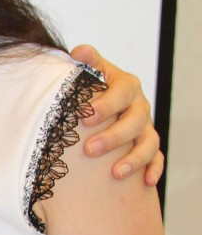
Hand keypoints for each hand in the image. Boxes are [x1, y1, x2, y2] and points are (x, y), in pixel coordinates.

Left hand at [69, 45, 163, 185]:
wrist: (98, 110)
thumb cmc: (90, 92)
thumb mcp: (89, 75)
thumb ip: (87, 63)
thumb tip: (79, 52)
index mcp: (126, 86)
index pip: (122, 92)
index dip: (106, 104)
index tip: (85, 118)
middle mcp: (139, 106)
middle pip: (135, 121)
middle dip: (113, 137)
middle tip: (89, 150)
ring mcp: (146, 128)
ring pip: (148, 143)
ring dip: (134, 159)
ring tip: (116, 174)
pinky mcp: (149, 147)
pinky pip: (157, 159)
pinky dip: (154, 169)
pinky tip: (146, 183)